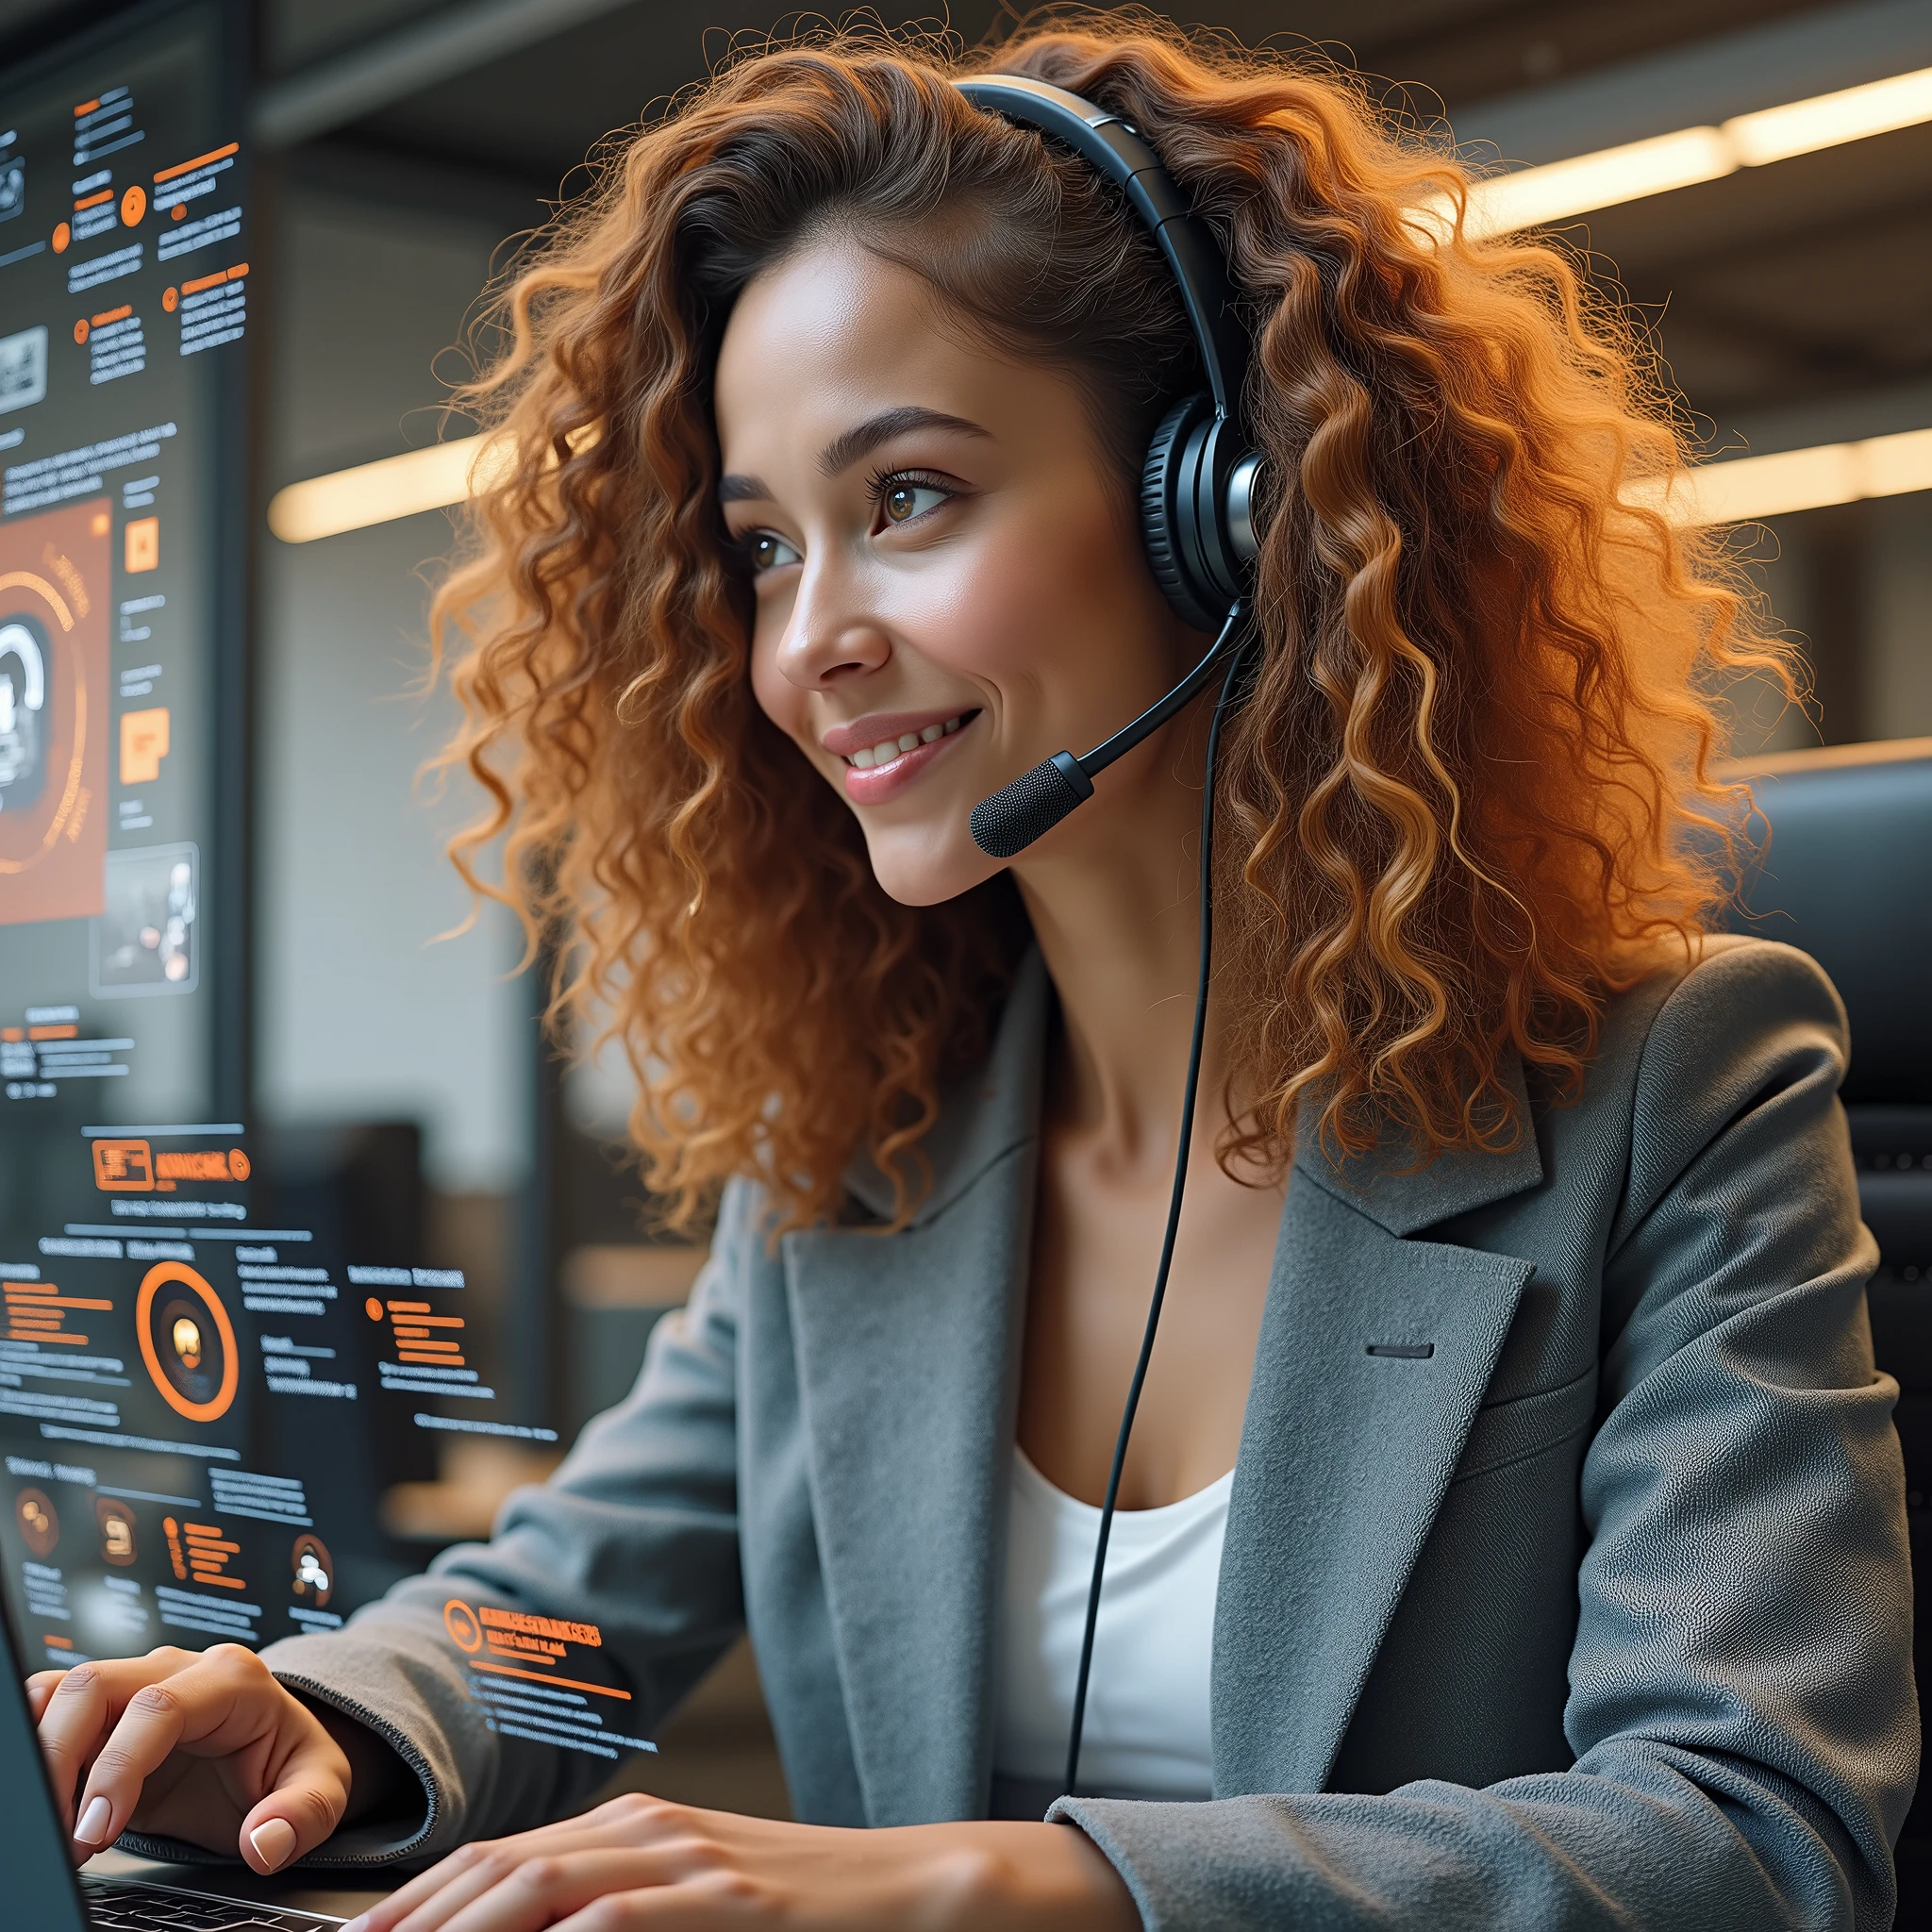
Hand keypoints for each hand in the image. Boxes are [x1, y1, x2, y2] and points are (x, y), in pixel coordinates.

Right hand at [29, 1643, 398, 1873]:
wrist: (277, 1751)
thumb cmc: (290, 1763)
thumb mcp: (323, 1788)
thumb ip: (305, 1813)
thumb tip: (265, 1841)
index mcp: (233, 1680)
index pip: (159, 1708)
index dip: (120, 1768)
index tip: (98, 1832)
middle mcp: (178, 1670)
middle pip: (94, 1686)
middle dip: (62, 1760)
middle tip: (66, 1838)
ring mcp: (136, 1684)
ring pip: (64, 1690)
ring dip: (41, 1751)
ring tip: (50, 1823)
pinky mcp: (106, 1711)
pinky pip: (52, 1704)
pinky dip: (35, 1741)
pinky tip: (42, 1795)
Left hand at [344, 1791, 1140, 1930]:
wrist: (916, 1889)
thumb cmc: (799, 1909)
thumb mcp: (693, 1903)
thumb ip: (609, 1916)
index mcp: (629, 1830)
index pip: (493, 1863)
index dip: (414, 1908)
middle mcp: (645, 1830)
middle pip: (496, 1871)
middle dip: (412, 1921)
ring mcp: (687, 1859)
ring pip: (540, 1885)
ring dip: (459, 1927)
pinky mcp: (728, 1900)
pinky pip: (619, 1923)